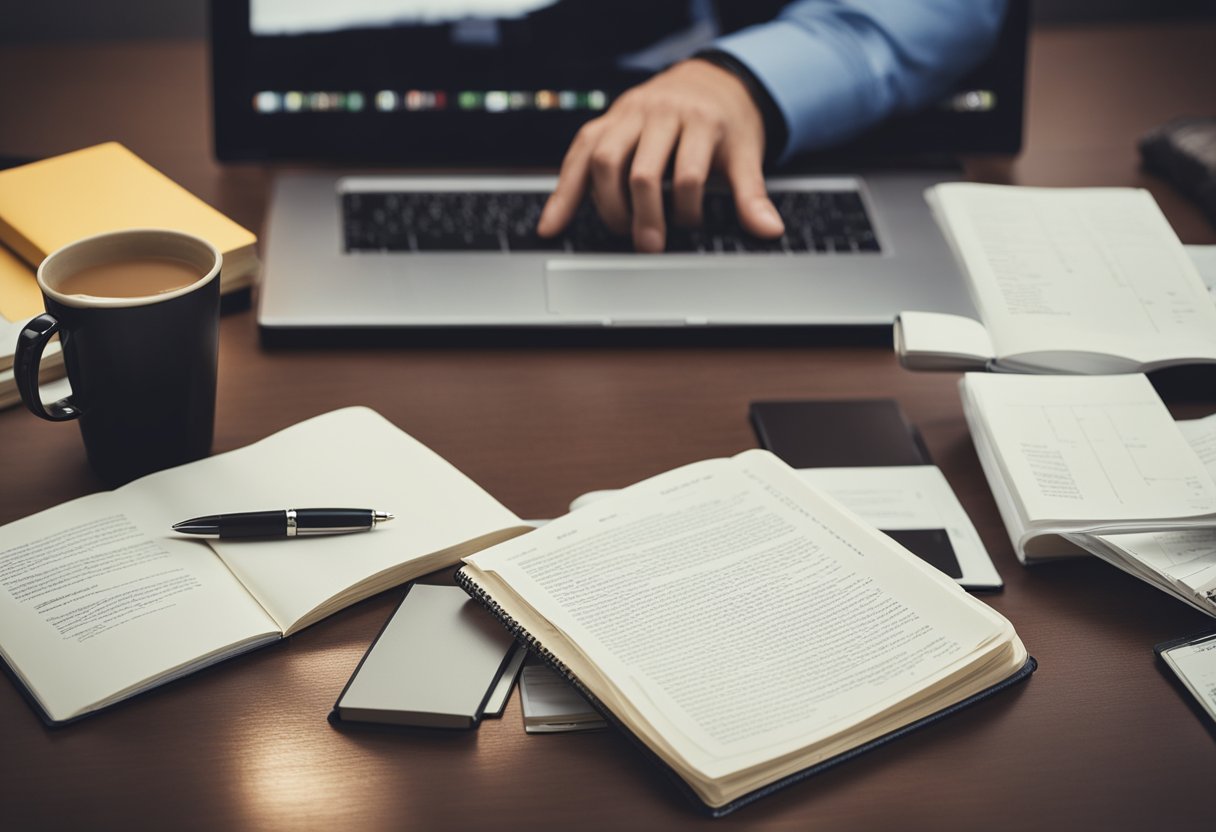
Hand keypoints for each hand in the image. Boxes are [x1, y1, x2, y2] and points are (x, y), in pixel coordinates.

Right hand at [537, 58, 784, 252]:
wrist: (709, 79)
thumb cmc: (725, 122)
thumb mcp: (746, 154)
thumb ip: (752, 195)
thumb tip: (770, 230)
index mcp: (698, 120)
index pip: (687, 174)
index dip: (687, 210)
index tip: (691, 226)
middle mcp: (659, 112)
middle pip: (642, 171)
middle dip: (643, 215)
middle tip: (649, 245)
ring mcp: (627, 114)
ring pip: (604, 160)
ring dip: (607, 205)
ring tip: (620, 231)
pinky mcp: (604, 121)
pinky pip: (577, 154)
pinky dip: (563, 192)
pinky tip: (552, 223)